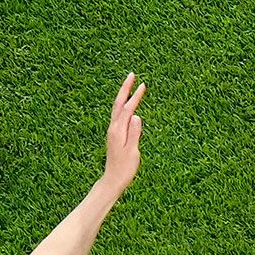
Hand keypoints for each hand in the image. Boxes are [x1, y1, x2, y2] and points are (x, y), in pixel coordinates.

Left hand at [101, 72, 145, 192]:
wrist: (113, 180)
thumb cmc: (124, 168)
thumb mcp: (132, 151)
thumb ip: (134, 133)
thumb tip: (136, 115)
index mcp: (118, 131)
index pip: (127, 109)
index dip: (135, 96)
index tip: (142, 85)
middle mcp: (113, 128)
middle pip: (118, 103)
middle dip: (125, 88)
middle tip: (131, 74)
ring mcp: (112, 130)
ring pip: (117, 108)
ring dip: (123, 94)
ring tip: (130, 84)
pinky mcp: (114, 134)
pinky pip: (118, 114)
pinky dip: (122, 105)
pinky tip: (127, 104)